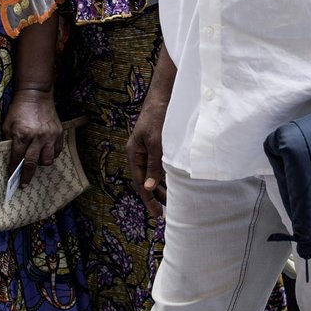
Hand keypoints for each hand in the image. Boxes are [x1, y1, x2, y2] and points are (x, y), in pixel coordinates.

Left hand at [2, 86, 62, 179]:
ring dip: (41, 163)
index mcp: (22, 134)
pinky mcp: (59, 133)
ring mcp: (50, 136)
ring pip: (48, 160)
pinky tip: (45, 153)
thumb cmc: (19, 109)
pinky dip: (51, 155)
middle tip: (24, 184)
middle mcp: (37, 137)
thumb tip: (11, 156)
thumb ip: (9, 140)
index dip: (13, 170)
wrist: (36, 94)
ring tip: (36, 161)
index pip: (17, 158)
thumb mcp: (8, 124)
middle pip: (32, 163)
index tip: (12, 180)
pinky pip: (57, 151)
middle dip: (26, 176)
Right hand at [126, 87, 169, 211]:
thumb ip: (154, 165)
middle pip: (146, 181)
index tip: (157, 214)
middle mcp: (139, 154)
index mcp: (134, 154)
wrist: (164, 96)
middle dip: (156, 196)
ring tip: (173, 201)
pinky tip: (175, 183)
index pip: (141, 183)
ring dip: (162, 187)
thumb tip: (149, 188)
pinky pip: (160, 166)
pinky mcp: (157, 146)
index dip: (149, 199)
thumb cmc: (159, 117)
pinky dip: (167, 176)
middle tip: (167, 211)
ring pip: (154, 174)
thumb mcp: (157, 143)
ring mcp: (148, 150)